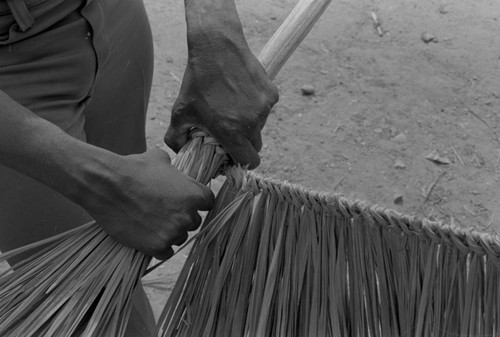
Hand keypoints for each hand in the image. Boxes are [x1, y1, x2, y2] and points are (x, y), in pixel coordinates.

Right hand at [83, 149, 213, 259]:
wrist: (107, 185)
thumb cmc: (133, 168)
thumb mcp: (159, 159)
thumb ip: (174, 168)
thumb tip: (173, 169)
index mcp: (196, 194)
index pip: (208, 204)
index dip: (196, 203)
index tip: (184, 202)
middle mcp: (188, 216)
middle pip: (194, 222)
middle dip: (181, 218)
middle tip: (163, 212)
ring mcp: (173, 233)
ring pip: (180, 238)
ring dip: (170, 233)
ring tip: (151, 223)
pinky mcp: (157, 247)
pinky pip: (166, 252)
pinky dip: (158, 247)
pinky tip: (147, 237)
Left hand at [164, 30, 278, 168]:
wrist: (217, 47)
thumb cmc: (196, 80)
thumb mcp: (180, 110)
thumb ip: (175, 137)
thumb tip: (180, 152)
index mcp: (231, 131)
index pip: (250, 161)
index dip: (241, 162)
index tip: (232, 155)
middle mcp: (251, 122)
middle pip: (255, 146)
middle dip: (244, 143)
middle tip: (229, 131)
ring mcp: (264, 108)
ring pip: (260, 127)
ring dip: (249, 124)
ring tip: (232, 107)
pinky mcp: (272, 94)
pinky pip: (266, 109)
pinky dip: (256, 107)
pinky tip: (241, 94)